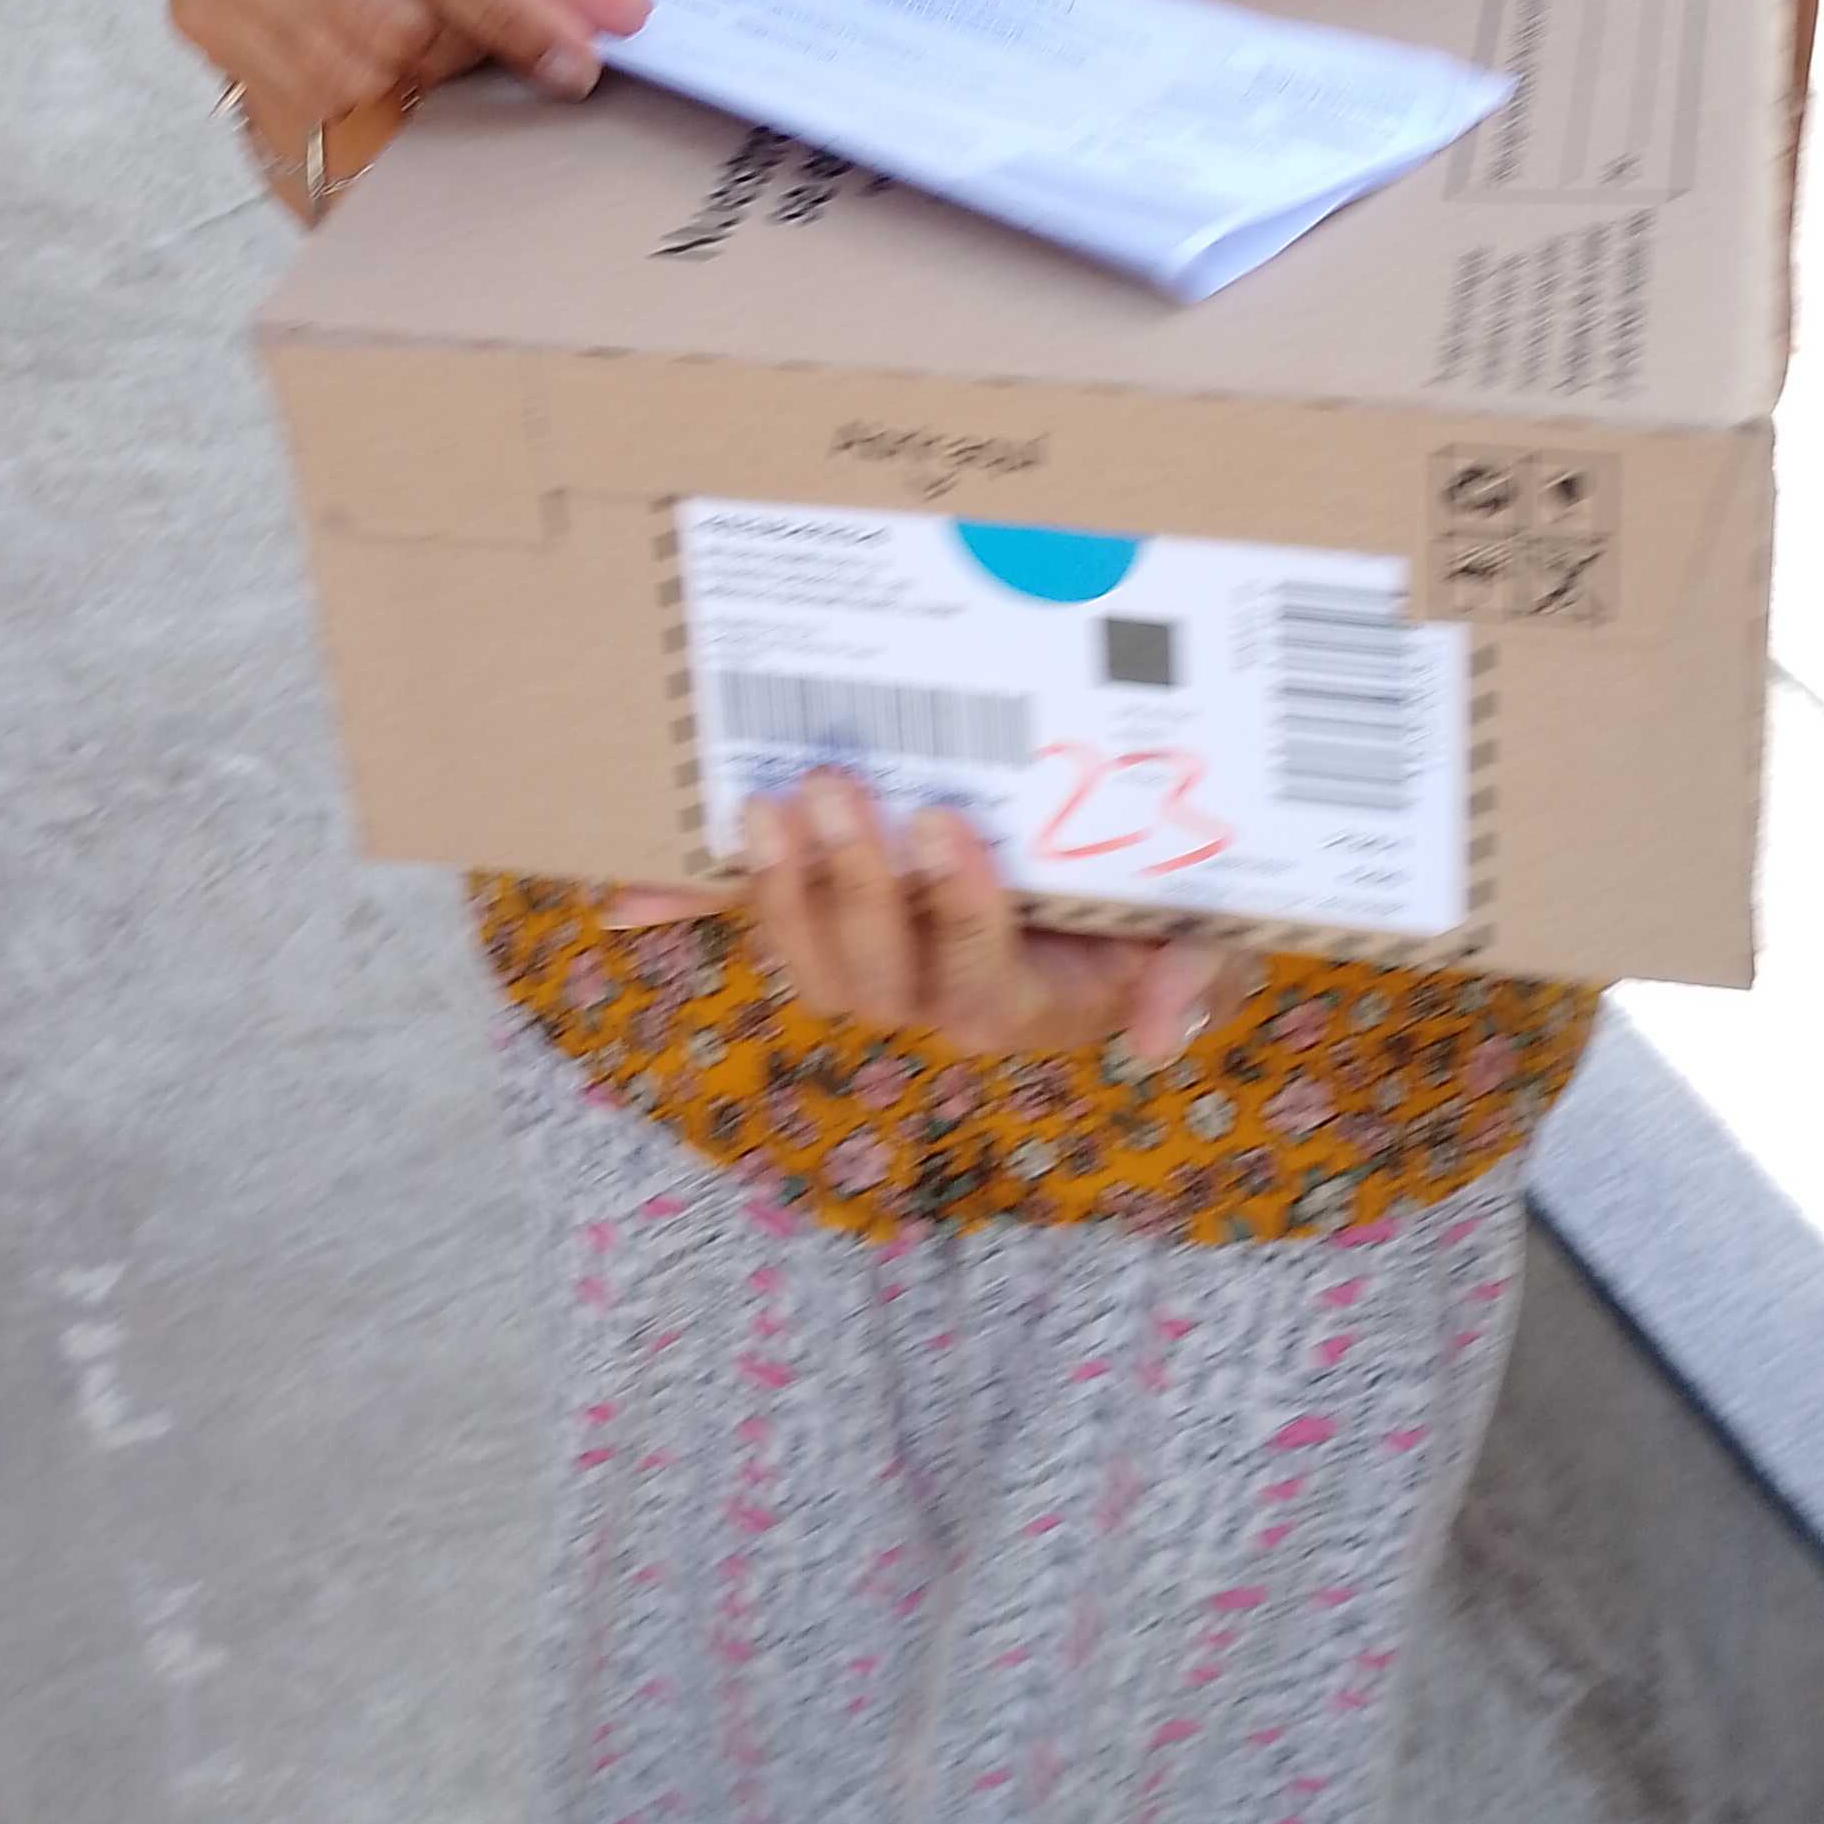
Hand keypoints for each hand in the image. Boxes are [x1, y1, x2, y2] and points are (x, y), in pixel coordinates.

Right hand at [169, 0, 647, 198]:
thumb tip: (625, 20)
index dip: (514, 14)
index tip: (576, 66)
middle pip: (395, 20)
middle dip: (460, 51)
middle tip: (480, 47)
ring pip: (351, 69)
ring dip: (410, 80)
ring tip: (420, 46)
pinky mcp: (188, 8)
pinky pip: (303, 96)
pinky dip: (353, 95)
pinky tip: (360, 57)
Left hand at [607, 777, 1248, 1063]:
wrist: (1128, 889)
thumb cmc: (1170, 910)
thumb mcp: (1205, 936)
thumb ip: (1190, 973)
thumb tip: (1158, 1036)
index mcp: (1025, 1003)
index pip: (982, 985)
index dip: (960, 915)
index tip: (948, 825)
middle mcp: (939, 999)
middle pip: (874, 984)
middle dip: (850, 890)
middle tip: (837, 787)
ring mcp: (876, 961)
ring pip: (812, 966)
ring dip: (779, 893)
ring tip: (767, 803)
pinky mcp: (826, 918)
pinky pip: (751, 922)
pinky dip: (684, 909)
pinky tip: (618, 899)